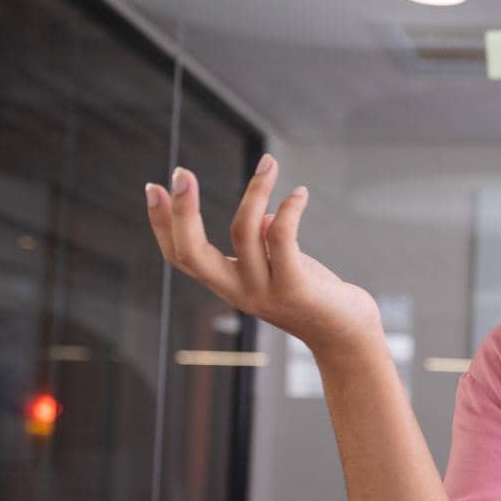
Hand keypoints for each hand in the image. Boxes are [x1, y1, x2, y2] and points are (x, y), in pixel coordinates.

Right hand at [145, 156, 382, 356]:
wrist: (347, 337)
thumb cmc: (315, 296)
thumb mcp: (282, 267)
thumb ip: (264, 245)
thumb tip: (262, 215)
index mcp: (228, 285)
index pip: (181, 256)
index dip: (162, 223)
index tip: (153, 187)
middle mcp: (239, 292)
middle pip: (193, 251)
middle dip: (182, 211)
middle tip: (181, 172)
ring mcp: (264, 292)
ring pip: (244, 231)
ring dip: (255, 190)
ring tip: (270, 163)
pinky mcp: (295, 288)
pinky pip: (281, 237)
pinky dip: (289, 209)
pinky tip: (300, 193)